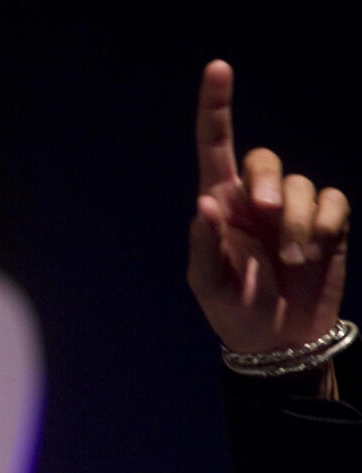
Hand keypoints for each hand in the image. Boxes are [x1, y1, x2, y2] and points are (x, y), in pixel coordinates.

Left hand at [187, 59, 349, 352]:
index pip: (215, 145)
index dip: (216, 106)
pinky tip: (315, 253)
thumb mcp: (209, 284)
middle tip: (267, 215)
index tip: (218, 67)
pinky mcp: (327, 223)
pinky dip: (325, 224)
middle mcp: (255, 199)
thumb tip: (205, 204)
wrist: (278, 339)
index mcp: (219, 205)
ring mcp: (293, 209)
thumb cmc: (233, 310)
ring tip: (291, 260)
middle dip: (270, 183)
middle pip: (265, 159)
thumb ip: (204, 245)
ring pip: (303, 184)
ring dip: (299, 222)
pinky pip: (333, 200)